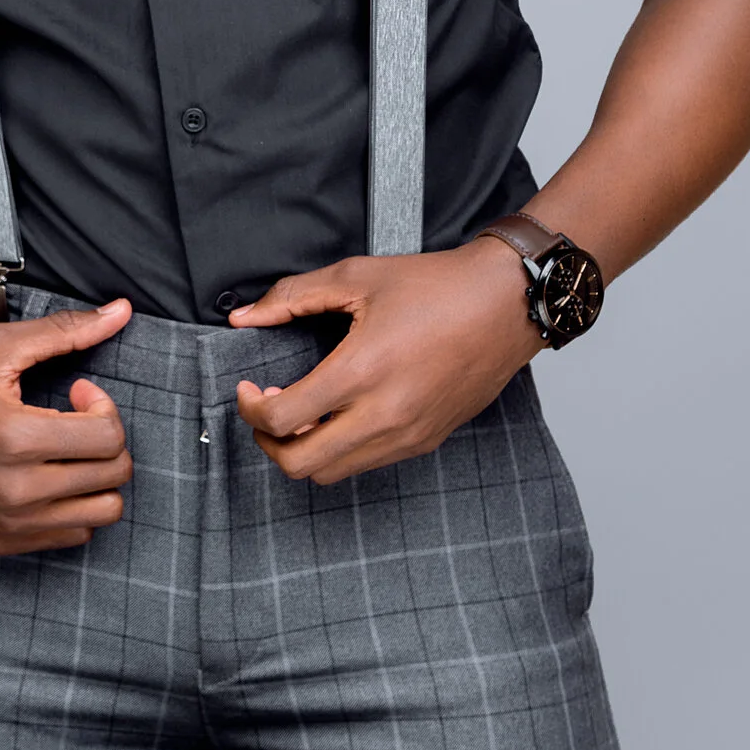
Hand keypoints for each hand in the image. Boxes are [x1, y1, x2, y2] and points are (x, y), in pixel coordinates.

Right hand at [0, 300, 134, 554]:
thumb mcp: (0, 346)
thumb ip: (66, 330)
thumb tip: (122, 311)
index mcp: (16, 439)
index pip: (109, 438)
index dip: (104, 405)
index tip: (78, 390)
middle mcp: (16, 492)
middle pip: (114, 475)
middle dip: (107, 436)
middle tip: (74, 414)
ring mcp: (10, 523)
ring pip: (104, 513)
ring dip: (98, 475)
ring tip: (66, 446)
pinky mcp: (3, 542)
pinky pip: (74, 535)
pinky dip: (75, 504)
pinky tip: (50, 472)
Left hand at [231, 242, 540, 483]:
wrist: (505, 303)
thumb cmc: (436, 286)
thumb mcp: (356, 276)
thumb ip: (293, 296)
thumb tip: (244, 315)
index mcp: (361, 372)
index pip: (282, 419)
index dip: (249, 408)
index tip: (247, 388)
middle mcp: (384, 415)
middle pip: (301, 465)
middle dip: (269, 441)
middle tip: (266, 407)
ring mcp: (407, 435)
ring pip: (333, 473)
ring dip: (305, 449)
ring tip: (302, 410)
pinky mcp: (426, 441)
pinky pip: (367, 464)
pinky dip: (341, 449)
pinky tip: (341, 411)